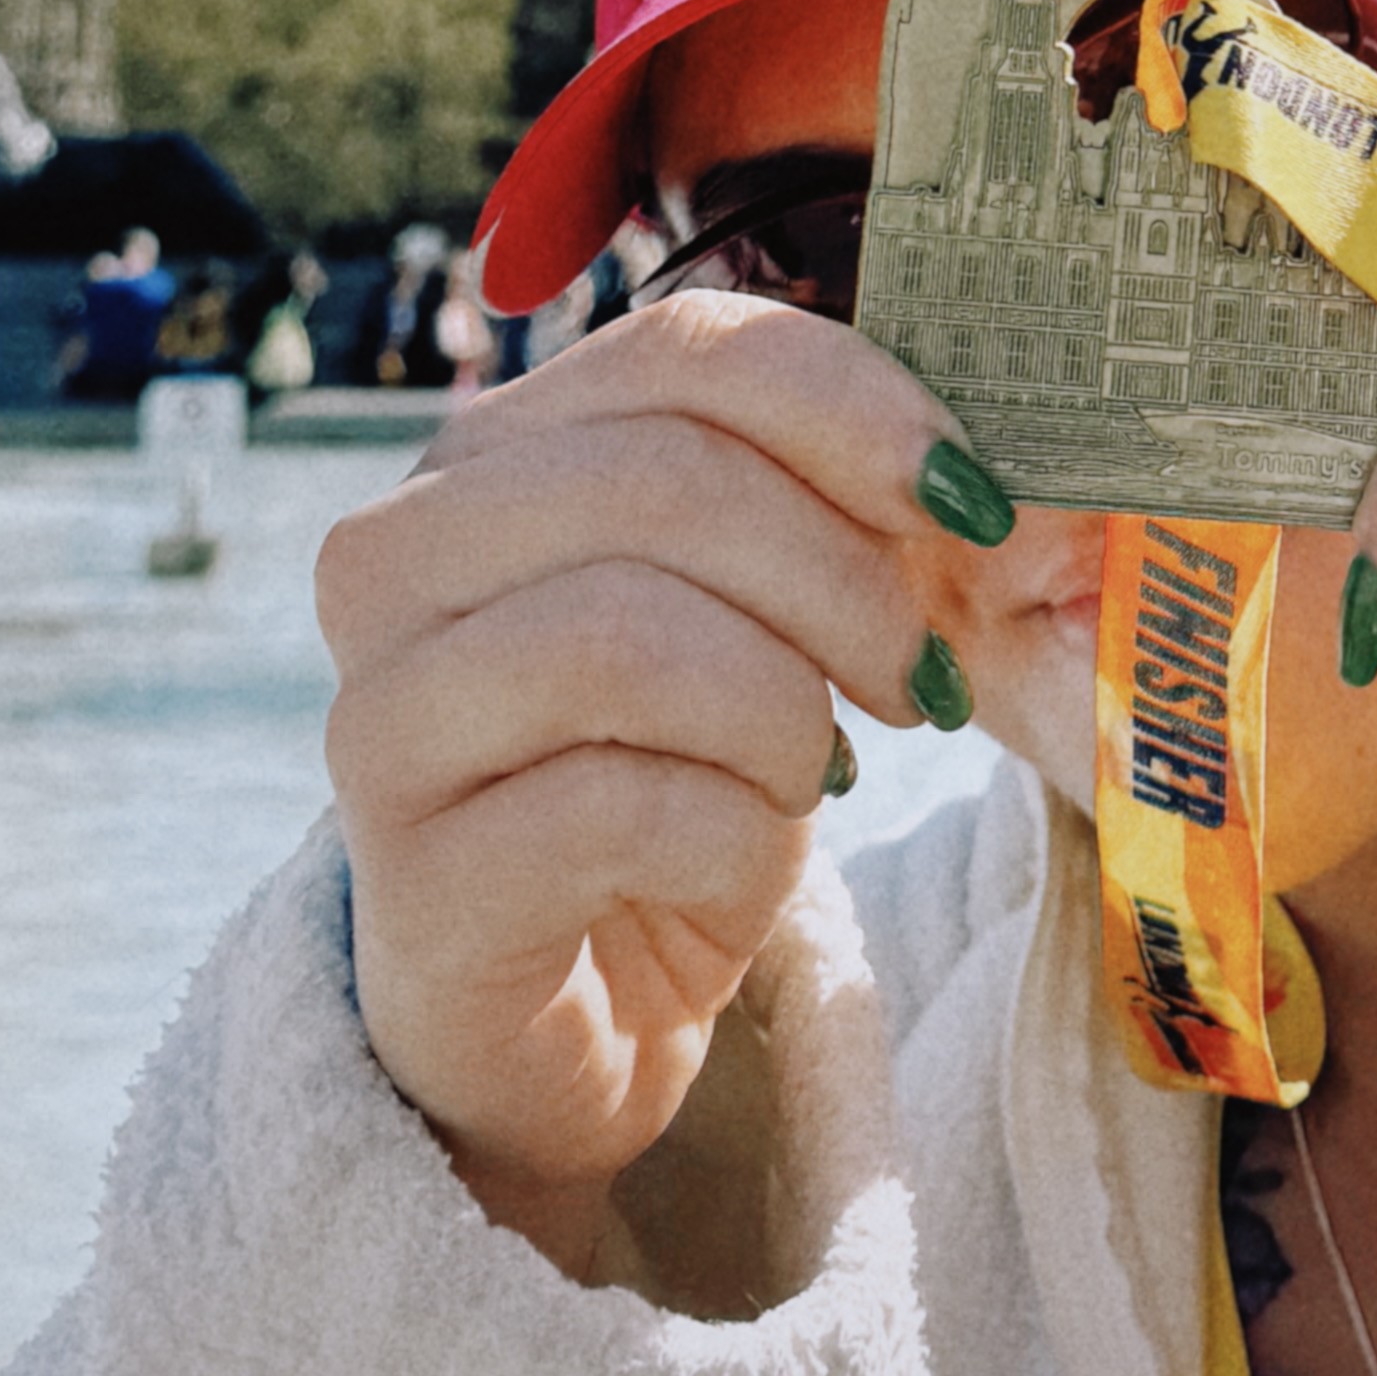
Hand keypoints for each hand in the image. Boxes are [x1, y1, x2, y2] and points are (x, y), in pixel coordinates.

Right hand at [314, 301, 943, 1268]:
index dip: (850, 404)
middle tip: (917, 677)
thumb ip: (842, 516)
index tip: (967, 498)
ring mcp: (381, 722)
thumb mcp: (762, 623)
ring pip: (627, 636)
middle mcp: (393, 562)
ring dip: (783, 717)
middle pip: (659, 480)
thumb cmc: (675, 791)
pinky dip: (737, 846)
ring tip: (816, 777)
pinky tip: (736, 876)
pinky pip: (622, 811)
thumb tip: (995, 491)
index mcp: (482, 459)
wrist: (574, 1026)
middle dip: (839, 579)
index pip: (678, 349)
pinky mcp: (413, 883)